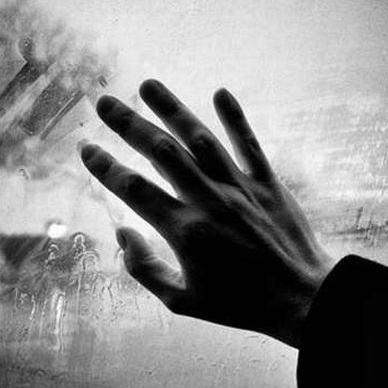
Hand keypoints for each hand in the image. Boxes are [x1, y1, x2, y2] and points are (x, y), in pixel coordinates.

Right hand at [81, 79, 333, 346]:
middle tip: (104, 102)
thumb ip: (145, 268)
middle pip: (162, 153)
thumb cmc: (239, 303)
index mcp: (185, 231)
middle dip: (130, 124)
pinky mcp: (267, 183)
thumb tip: (122, 232)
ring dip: (173, 109)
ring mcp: (240, 188)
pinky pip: (249, 144)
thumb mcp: (182, 301)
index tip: (85, 148)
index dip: (105, 167)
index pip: (134, 189)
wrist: (302, 298)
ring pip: (201, 139)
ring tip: (148, 84)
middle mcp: (209, 201)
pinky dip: (235, 118)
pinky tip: (220, 92)